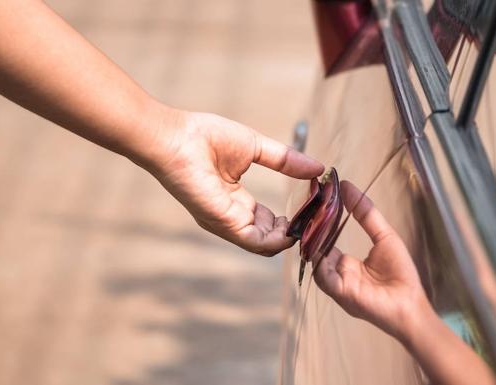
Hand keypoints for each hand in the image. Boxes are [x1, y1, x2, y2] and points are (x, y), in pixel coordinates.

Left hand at [144, 110, 323, 255]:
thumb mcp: (255, 148)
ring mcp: (228, 222)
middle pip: (269, 237)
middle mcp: (232, 216)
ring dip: (290, 238)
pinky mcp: (225, 223)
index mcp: (236, 200)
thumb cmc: (206, 138)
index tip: (312, 209)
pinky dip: (278, 240)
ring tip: (309, 222)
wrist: (178, 138)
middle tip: (316, 219)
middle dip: (295, 232)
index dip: (290, 220)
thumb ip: (285, 160)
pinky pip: (257, 243)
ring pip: (266, 246)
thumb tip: (318, 168)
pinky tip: (294, 227)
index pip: (268, 221)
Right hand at [314, 181, 427, 340]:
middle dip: (313, 230)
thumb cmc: (400, 273)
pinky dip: (320, 262)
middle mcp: (337, 273)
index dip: (320, 222)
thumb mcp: (384, 236)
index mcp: (345, 263)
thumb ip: (366, 213)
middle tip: (312, 207)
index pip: (325, 240)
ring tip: (316, 222)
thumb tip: (347, 187)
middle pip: (316, 250)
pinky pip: (323, 276)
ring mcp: (337, 283)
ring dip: (314, 243)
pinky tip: (323, 246)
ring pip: (315, 261)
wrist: (410, 303)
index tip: (318, 201)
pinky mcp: (341, 292)